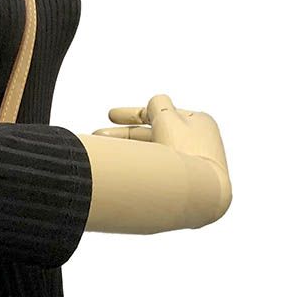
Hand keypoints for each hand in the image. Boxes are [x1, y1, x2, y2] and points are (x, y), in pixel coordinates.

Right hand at [93, 94, 231, 224]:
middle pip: (152, 134)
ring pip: (151, 153)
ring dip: (127, 151)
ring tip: (103, 156)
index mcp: (199, 122)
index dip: (132, 113)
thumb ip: (157, 106)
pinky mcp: (183, 185)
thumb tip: (155, 103)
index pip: (160, 113)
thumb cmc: (186, 152)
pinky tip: (121, 171)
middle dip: (122, 135)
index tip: (110, 115)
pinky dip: (138, 166)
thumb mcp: (167, 118)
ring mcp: (191, 165)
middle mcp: (196, 142)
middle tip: (97, 135)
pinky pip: (155, 171)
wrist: (201, 193)